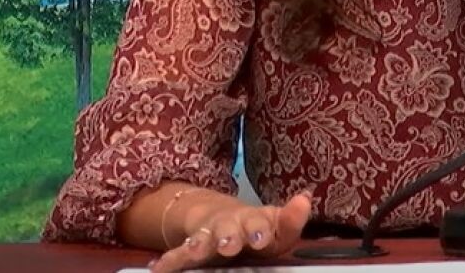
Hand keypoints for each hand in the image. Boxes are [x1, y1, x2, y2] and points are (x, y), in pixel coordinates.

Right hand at [149, 192, 312, 271]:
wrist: (221, 217)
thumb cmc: (255, 228)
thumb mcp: (275, 226)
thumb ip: (291, 219)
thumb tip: (306, 198)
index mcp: (254, 220)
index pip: (260, 222)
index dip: (260, 229)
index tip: (262, 238)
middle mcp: (230, 224)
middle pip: (229, 228)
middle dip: (229, 235)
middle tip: (230, 245)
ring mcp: (209, 235)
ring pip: (204, 237)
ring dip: (201, 243)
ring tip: (198, 251)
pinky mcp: (192, 247)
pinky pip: (179, 253)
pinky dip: (169, 260)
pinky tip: (159, 268)